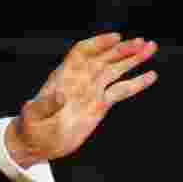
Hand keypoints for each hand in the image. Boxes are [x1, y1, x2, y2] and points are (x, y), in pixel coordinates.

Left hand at [6, 33, 157, 166]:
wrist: (38, 143)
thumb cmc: (31, 128)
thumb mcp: (33, 116)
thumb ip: (45, 105)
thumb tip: (60, 94)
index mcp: (63, 77)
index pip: (81, 53)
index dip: (98, 43)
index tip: (116, 38)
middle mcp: (79, 80)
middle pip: (103, 58)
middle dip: (122, 49)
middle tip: (141, 42)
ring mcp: (91, 92)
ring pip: (115, 70)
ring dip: (132, 59)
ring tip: (151, 47)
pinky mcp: (100, 105)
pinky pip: (121, 91)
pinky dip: (136, 83)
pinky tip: (151, 75)